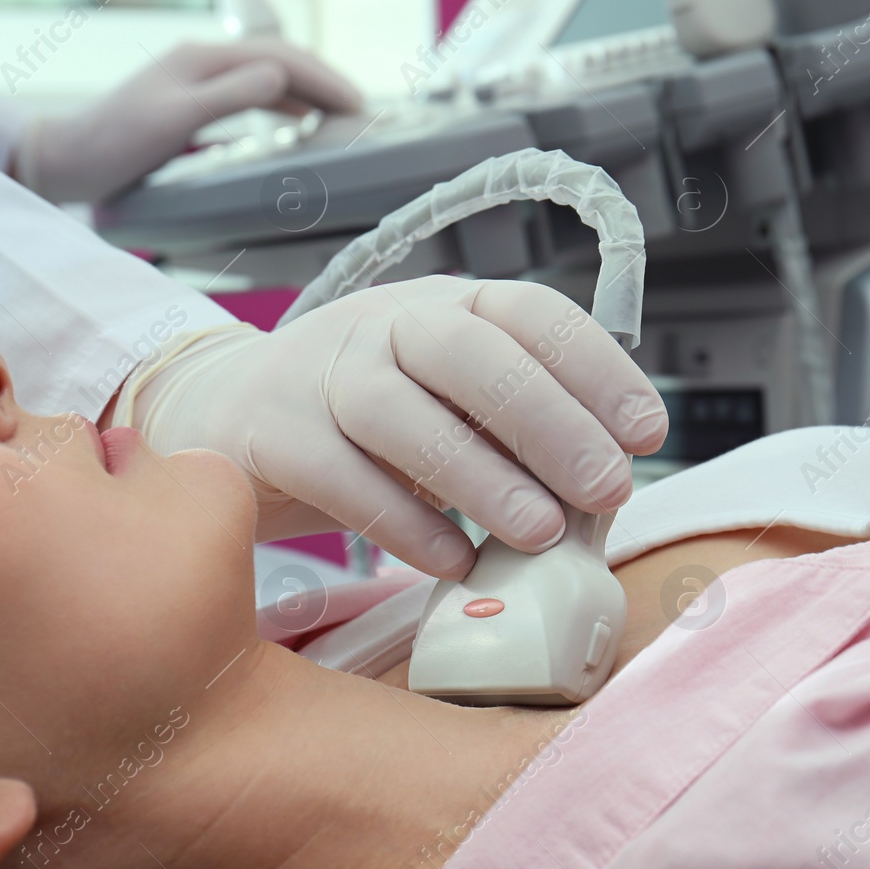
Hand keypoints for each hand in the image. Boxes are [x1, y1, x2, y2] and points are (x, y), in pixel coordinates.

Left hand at [13, 40, 362, 203]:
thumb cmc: (114, 145)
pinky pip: (250, 95)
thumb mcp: (175, 120)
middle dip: (323, 81)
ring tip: (338, 115)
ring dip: (306, 92)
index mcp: (203, 59)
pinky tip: (294, 122)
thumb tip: (279, 76)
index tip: (358, 104)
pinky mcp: (189, 102)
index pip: (280, 58)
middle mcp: (203, 62)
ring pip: (266, 77)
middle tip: (361, 110)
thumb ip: (229, 96)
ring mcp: (196, 80)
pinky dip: (282, 104)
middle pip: (278, 61)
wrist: (65, 161)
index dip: (324, 78)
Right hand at [124, 277, 669, 579]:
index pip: (525, 310)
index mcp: (440, 307)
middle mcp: (379, 325)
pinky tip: (451, 561)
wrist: (224, 417)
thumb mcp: (444, 407)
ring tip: (539, 533)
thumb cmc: (362, 422)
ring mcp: (314, 374)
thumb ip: (511, 433)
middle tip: (605, 487)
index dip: (593, 365)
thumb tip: (604, 488)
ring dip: (479, 474)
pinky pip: (336, 474)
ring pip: (397, 410)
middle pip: (464, 349)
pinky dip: (400, 522)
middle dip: (547, 418)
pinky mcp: (265, 433)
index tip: (645, 430)